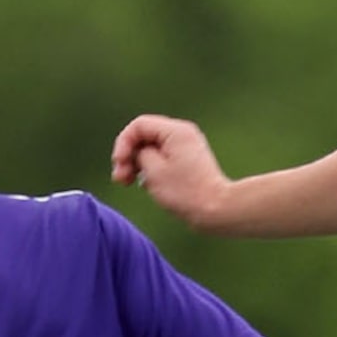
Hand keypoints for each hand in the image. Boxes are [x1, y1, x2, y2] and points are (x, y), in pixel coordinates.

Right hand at [110, 114, 228, 227]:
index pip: (139, 126)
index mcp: (175, 131)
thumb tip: (138, 152)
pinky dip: (150, 169)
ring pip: (152, 149)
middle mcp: (183, 134)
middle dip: (128, 156)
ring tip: (126, 183)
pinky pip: (162, 159)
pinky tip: (145, 184)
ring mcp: (186, 148)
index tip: (119, 163)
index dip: (123, 143)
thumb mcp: (153, 170)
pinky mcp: (188, 162)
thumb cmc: (186, 193)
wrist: (216, 210)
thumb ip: (138, 154)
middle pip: (145, 136)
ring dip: (136, 164)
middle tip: (120, 178)